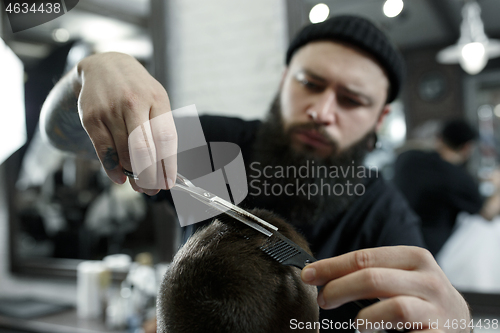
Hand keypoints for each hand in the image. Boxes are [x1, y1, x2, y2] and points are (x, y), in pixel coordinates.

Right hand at [77, 52, 176, 194]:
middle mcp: (134, 103)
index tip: (168, 183)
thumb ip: (161, 130)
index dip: (168, 164)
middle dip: (150, 175)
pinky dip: (112, 168)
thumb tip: (166, 168)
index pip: (166, 138)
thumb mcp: (156, 101)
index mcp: (157, 100)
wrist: (104, 66)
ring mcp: (111, 110)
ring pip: (124, 152)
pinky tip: (119, 177)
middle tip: (152, 190)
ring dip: (133, 175)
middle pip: (145, 149)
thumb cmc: (137, 90)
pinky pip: (104, 150)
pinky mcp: (92, 118)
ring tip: (139, 185)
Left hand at [301, 246, 469, 332]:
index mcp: (414, 257)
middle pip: (373, 278)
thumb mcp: (399, 276)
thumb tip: (322, 275)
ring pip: (394, 308)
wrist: (458, 322)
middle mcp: (429, 279)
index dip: (332, 266)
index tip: (309, 274)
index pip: (364, 258)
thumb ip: (369, 272)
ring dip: (365, 318)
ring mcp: (438, 309)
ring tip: (358, 325)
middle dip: (339, 289)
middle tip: (323, 300)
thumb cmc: (419, 297)